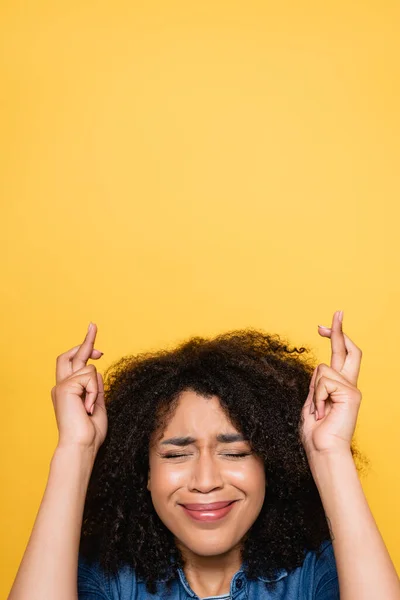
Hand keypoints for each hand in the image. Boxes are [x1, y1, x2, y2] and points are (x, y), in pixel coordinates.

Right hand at [51, 322, 107, 452]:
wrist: (81, 445)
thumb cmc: (89, 432)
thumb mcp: (97, 405)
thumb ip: (95, 388)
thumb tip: (95, 371)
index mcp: (68, 392)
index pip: (73, 365)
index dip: (85, 352)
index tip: (98, 348)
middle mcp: (61, 386)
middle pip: (70, 355)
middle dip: (85, 340)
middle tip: (93, 325)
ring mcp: (62, 386)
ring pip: (88, 368)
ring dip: (96, 388)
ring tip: (90, 408)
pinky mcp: (65, 387)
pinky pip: (90, 377)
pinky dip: (94, 392)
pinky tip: (87, 407)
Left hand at [300, 310, 362, 456]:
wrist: (322, 450)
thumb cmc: (316, 432)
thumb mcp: (312, 402)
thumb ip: (318, 385)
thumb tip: (321, 367)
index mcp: (339, 386)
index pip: (341, 356)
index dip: (335, 338)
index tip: (323, 326)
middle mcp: (349, 385)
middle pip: (348, 350)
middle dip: (340, 330)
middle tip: (337, 312)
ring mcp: (351, 389)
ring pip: (323, 369)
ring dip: (314, 391)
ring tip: (319, 411)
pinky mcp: (351, 393)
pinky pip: (323, 381)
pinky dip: (317, 397)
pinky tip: (323, 411)